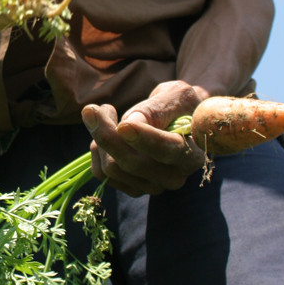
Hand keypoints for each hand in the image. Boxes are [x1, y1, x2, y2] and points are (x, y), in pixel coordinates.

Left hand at [82, 80, 206, 196]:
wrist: (177, 118)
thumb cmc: (179, 104)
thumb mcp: (176, 96)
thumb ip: (156, 109)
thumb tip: (130, 124)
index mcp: (191, 155)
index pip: (167, 151)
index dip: (144, 139)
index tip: (123, 124)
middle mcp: (174, 177)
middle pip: (132, 163)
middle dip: (107, 133)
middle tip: (92, 108)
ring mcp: (152, 186)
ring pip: (112, 168)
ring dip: (100, 138)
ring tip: (106, 114)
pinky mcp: (132, 188)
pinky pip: (101, 173)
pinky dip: (97, 150)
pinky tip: (105, 131)